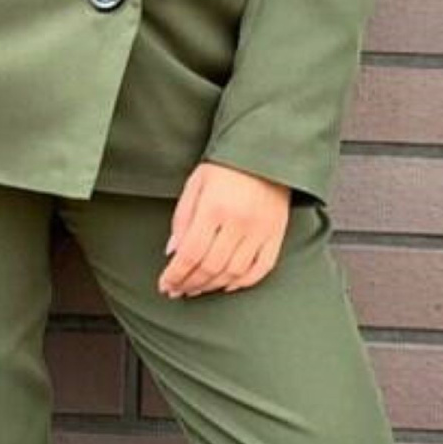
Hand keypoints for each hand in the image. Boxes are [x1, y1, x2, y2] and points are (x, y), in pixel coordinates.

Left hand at [158, 162, 291, 297]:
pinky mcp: (276, 234)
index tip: (166, 285)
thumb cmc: (226, 167)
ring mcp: (260, 230)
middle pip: (211, 267)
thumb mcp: (195, 185)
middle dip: (190, 283)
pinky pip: (262, 268)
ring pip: (234, 272)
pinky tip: (227, 285)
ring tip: (197, 289)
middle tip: (178, 290)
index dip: (175, 274)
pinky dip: (243, 282)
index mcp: (214, 207)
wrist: (265, 153)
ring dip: (212, 286)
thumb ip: (182, 219)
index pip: (190, 253)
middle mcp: (239, 222)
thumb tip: (173, 252)